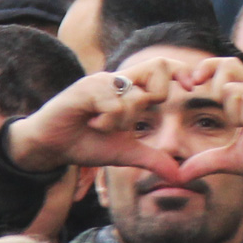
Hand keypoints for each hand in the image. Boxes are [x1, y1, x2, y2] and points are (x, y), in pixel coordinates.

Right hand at [4, 62, 184, 182]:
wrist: (50, 147)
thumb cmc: (85, 143)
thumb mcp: (125, 153)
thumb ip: (153, 159)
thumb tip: (179, 175)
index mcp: (129, 89)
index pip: (163, 67)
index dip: (182, 72)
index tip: (192, 88)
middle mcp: (118, 79)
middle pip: (158, 66)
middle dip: (156, 96)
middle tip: (136, 117)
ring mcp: (101, 81)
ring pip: (135, 94)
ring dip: (125, 119)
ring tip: (103, 126)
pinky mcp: (85, 88)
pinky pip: (114, 103)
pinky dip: (108, 121)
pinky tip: (92, 124)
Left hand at [174, 57, 242, 190]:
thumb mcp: (234, 160)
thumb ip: (208, 160)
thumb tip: (181, 173)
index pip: (223, 65)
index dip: (204, 69)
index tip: (191, 87)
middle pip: (228, 64)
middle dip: (214, 88)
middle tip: (225, 115)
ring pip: (235, 88)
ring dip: (233, 112)